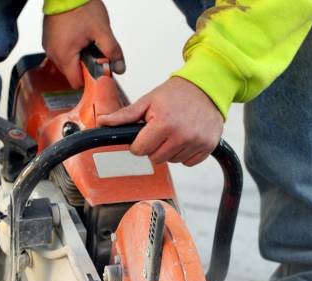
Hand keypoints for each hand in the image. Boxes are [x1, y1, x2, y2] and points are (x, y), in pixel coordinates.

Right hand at [42, 0, 124, 88]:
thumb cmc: (80, 6)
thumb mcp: (102, 30)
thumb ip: (112, 52)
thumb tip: (120, 68)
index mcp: (64, 55)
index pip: (77, 82)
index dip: (89, 79)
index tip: (97, 70)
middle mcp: (53, 53)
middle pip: (72, 73)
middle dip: (84, 66)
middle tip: (93, 51)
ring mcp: (49, 45)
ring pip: (66, 63)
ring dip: (77, 57)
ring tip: (85, 41)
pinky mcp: (48, 38)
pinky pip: (61, 51)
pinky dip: (70, 48)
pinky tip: (77, 37)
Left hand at [97, 77, 223, 165]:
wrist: (207, 87)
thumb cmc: (177, 93)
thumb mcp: (148, 101)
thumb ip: (125, 115)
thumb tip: (103, 122)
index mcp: (164, 123)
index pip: (140, 150)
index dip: (139, 143)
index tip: (145, 133)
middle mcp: (181, 135)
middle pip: (155, 158)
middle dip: (154, 147)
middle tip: (161, 130)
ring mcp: (196, 142)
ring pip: (172, 161)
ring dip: (170, 150)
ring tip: (175, 132)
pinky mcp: (207, 147)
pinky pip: (188, 162)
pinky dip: (185, 153)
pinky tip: (186, 138)